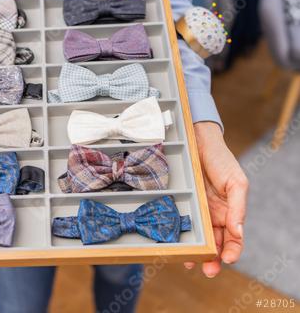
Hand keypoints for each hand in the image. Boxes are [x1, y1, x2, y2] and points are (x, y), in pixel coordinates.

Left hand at [184, 122, 248, 277]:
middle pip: (214, 244)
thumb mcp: (236, 183)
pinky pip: (182, 223)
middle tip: (207, 270)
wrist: (200, 143)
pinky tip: (177, 243)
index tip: (226, 259)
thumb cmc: (222, 161)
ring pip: (197, 237)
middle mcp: (213, 216)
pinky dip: (181, 235)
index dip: (232, 251)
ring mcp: (197, 212)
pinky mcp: (182, 205)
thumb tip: (237, 232)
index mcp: (230, 213)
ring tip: (190, 263)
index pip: (234, 239)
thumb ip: (238, 209)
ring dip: (195, 252)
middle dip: (212, 259)